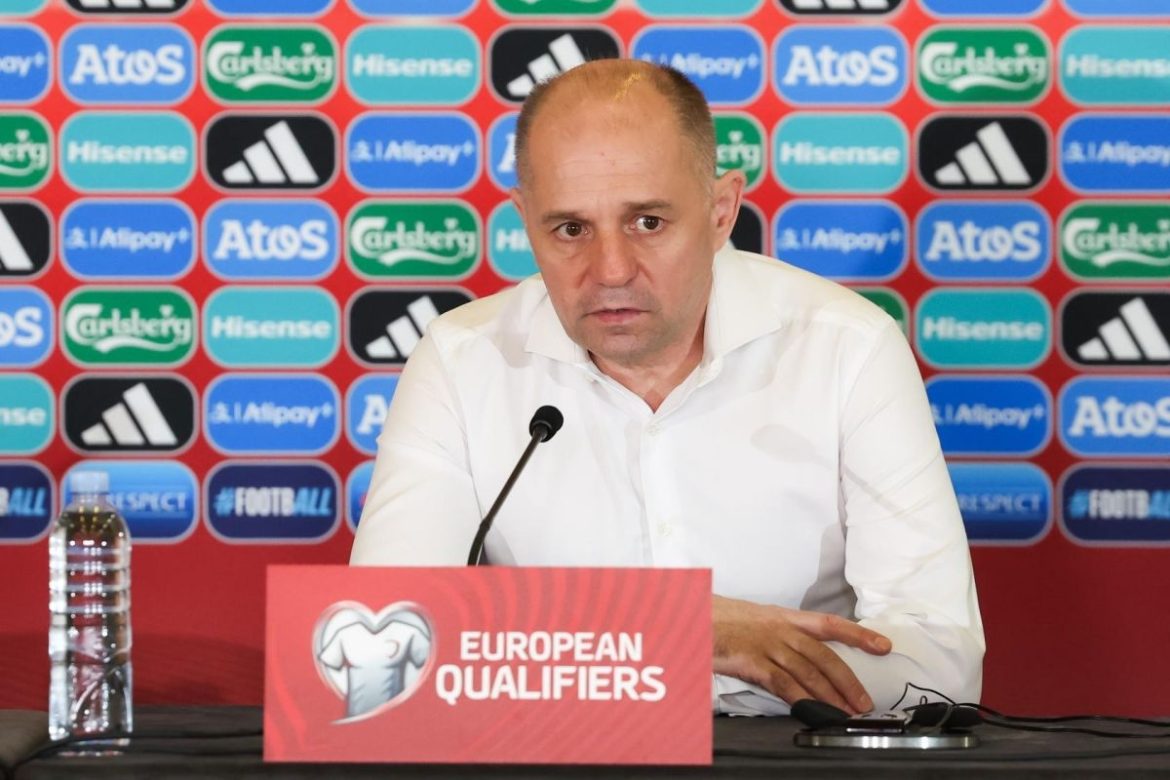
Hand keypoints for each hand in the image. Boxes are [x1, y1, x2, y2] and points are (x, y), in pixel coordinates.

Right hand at [713, 595, 891, 713]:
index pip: (830, 623)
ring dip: (830, 695)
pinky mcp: (751, 661)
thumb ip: (782, 636)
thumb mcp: (757, 620)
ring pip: (808, 672)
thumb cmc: (722, 620)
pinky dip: (799, 698)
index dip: (858, 634)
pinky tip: (811, 710)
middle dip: (848, 680)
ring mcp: (767, 645)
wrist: (691, 614)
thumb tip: (805, 656)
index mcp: (785, 617)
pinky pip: (782, 683)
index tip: (884, 645)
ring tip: (845, 713)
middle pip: (824, 655)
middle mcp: (781, 629)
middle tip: (865, 702)